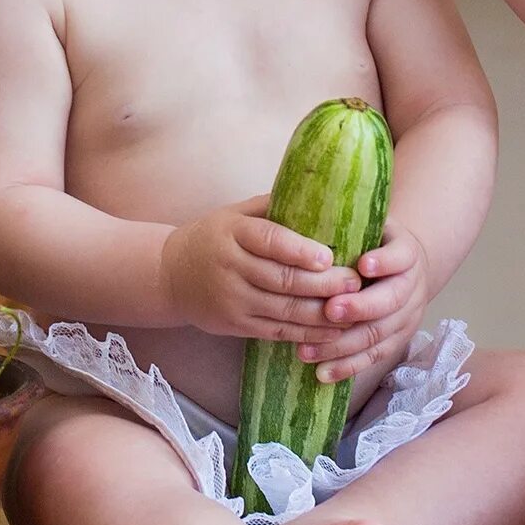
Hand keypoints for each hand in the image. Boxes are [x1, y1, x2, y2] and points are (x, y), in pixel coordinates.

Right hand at [159, 198, 360, 343]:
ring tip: (353, 308)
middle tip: (355, 282)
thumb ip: (273, 206)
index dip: (300, 250)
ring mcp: (231, 299)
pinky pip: (276, 332)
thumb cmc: (214, 237)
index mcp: (232, 232)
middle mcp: (230, 267)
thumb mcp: (235, 214)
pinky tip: (332, 332)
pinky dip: (306, 333)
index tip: (330, 256)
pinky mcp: (234, 325)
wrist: (169, 275)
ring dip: (321, 313)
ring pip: (283, 310)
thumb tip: (322, 190)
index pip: (269, 240)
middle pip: (282, 279)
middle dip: (323, 284)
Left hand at [294, 226, 428, 382]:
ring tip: (308, 350)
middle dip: (360, 307)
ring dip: (343, 344)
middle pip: (391, 300)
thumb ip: (348, 229)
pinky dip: (347, 367)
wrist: (405, 269)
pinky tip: (321, 373)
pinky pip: (372, 358)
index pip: (400, 257)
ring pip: (378, 335)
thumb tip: (302, 224)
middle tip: (329, 310)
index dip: (384, 262)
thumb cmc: (373, 245)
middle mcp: (413, 287)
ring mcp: (407, 318)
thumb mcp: (369, 228)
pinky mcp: (397, 342)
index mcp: (407, 253)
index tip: (362, 264)